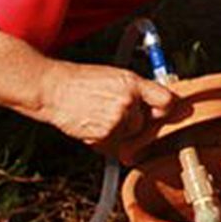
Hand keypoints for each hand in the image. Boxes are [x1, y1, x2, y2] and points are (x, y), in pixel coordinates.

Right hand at [38, 60, 174, 151]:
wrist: (53, 90)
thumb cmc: (82, 82)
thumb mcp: (114, 76)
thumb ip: (136, 90)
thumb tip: (158, 102)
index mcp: (132, 83)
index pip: (166, 100)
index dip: (166, 109)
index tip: (164, 113)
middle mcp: (128, 101)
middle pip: (146, 122)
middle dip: (135, 121)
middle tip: (115, 111)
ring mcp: (117, 120)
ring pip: (130, 134)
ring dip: (120, 131)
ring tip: (99, 115)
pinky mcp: (105, 135)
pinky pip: (115, 144)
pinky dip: (106, 139)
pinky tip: (93, 124)